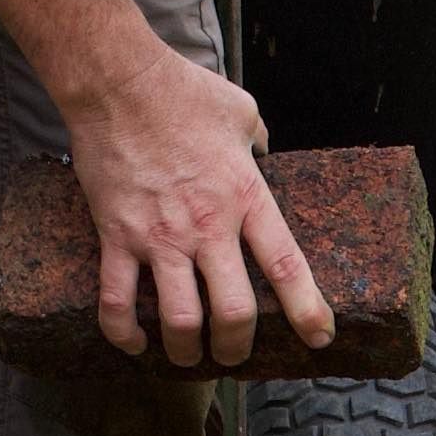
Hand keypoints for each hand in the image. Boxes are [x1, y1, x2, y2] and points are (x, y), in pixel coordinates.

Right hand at [63, 40, 335, 371]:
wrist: (115, 78)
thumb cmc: (182, 89)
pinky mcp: (116, 236)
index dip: (308, 311)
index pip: (286, 267)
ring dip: (185, 350)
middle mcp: (206, 227)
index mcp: (245, 198)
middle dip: (236, 347)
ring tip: (188, 356)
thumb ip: (259, 142)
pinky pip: (116, 301)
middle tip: (234, 355)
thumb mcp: (242, 113)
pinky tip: (133, 344)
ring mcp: (159, 236)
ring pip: (179, 320)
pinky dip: (123, 333)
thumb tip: (264, 152)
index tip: (320, 338)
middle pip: (234, 313)